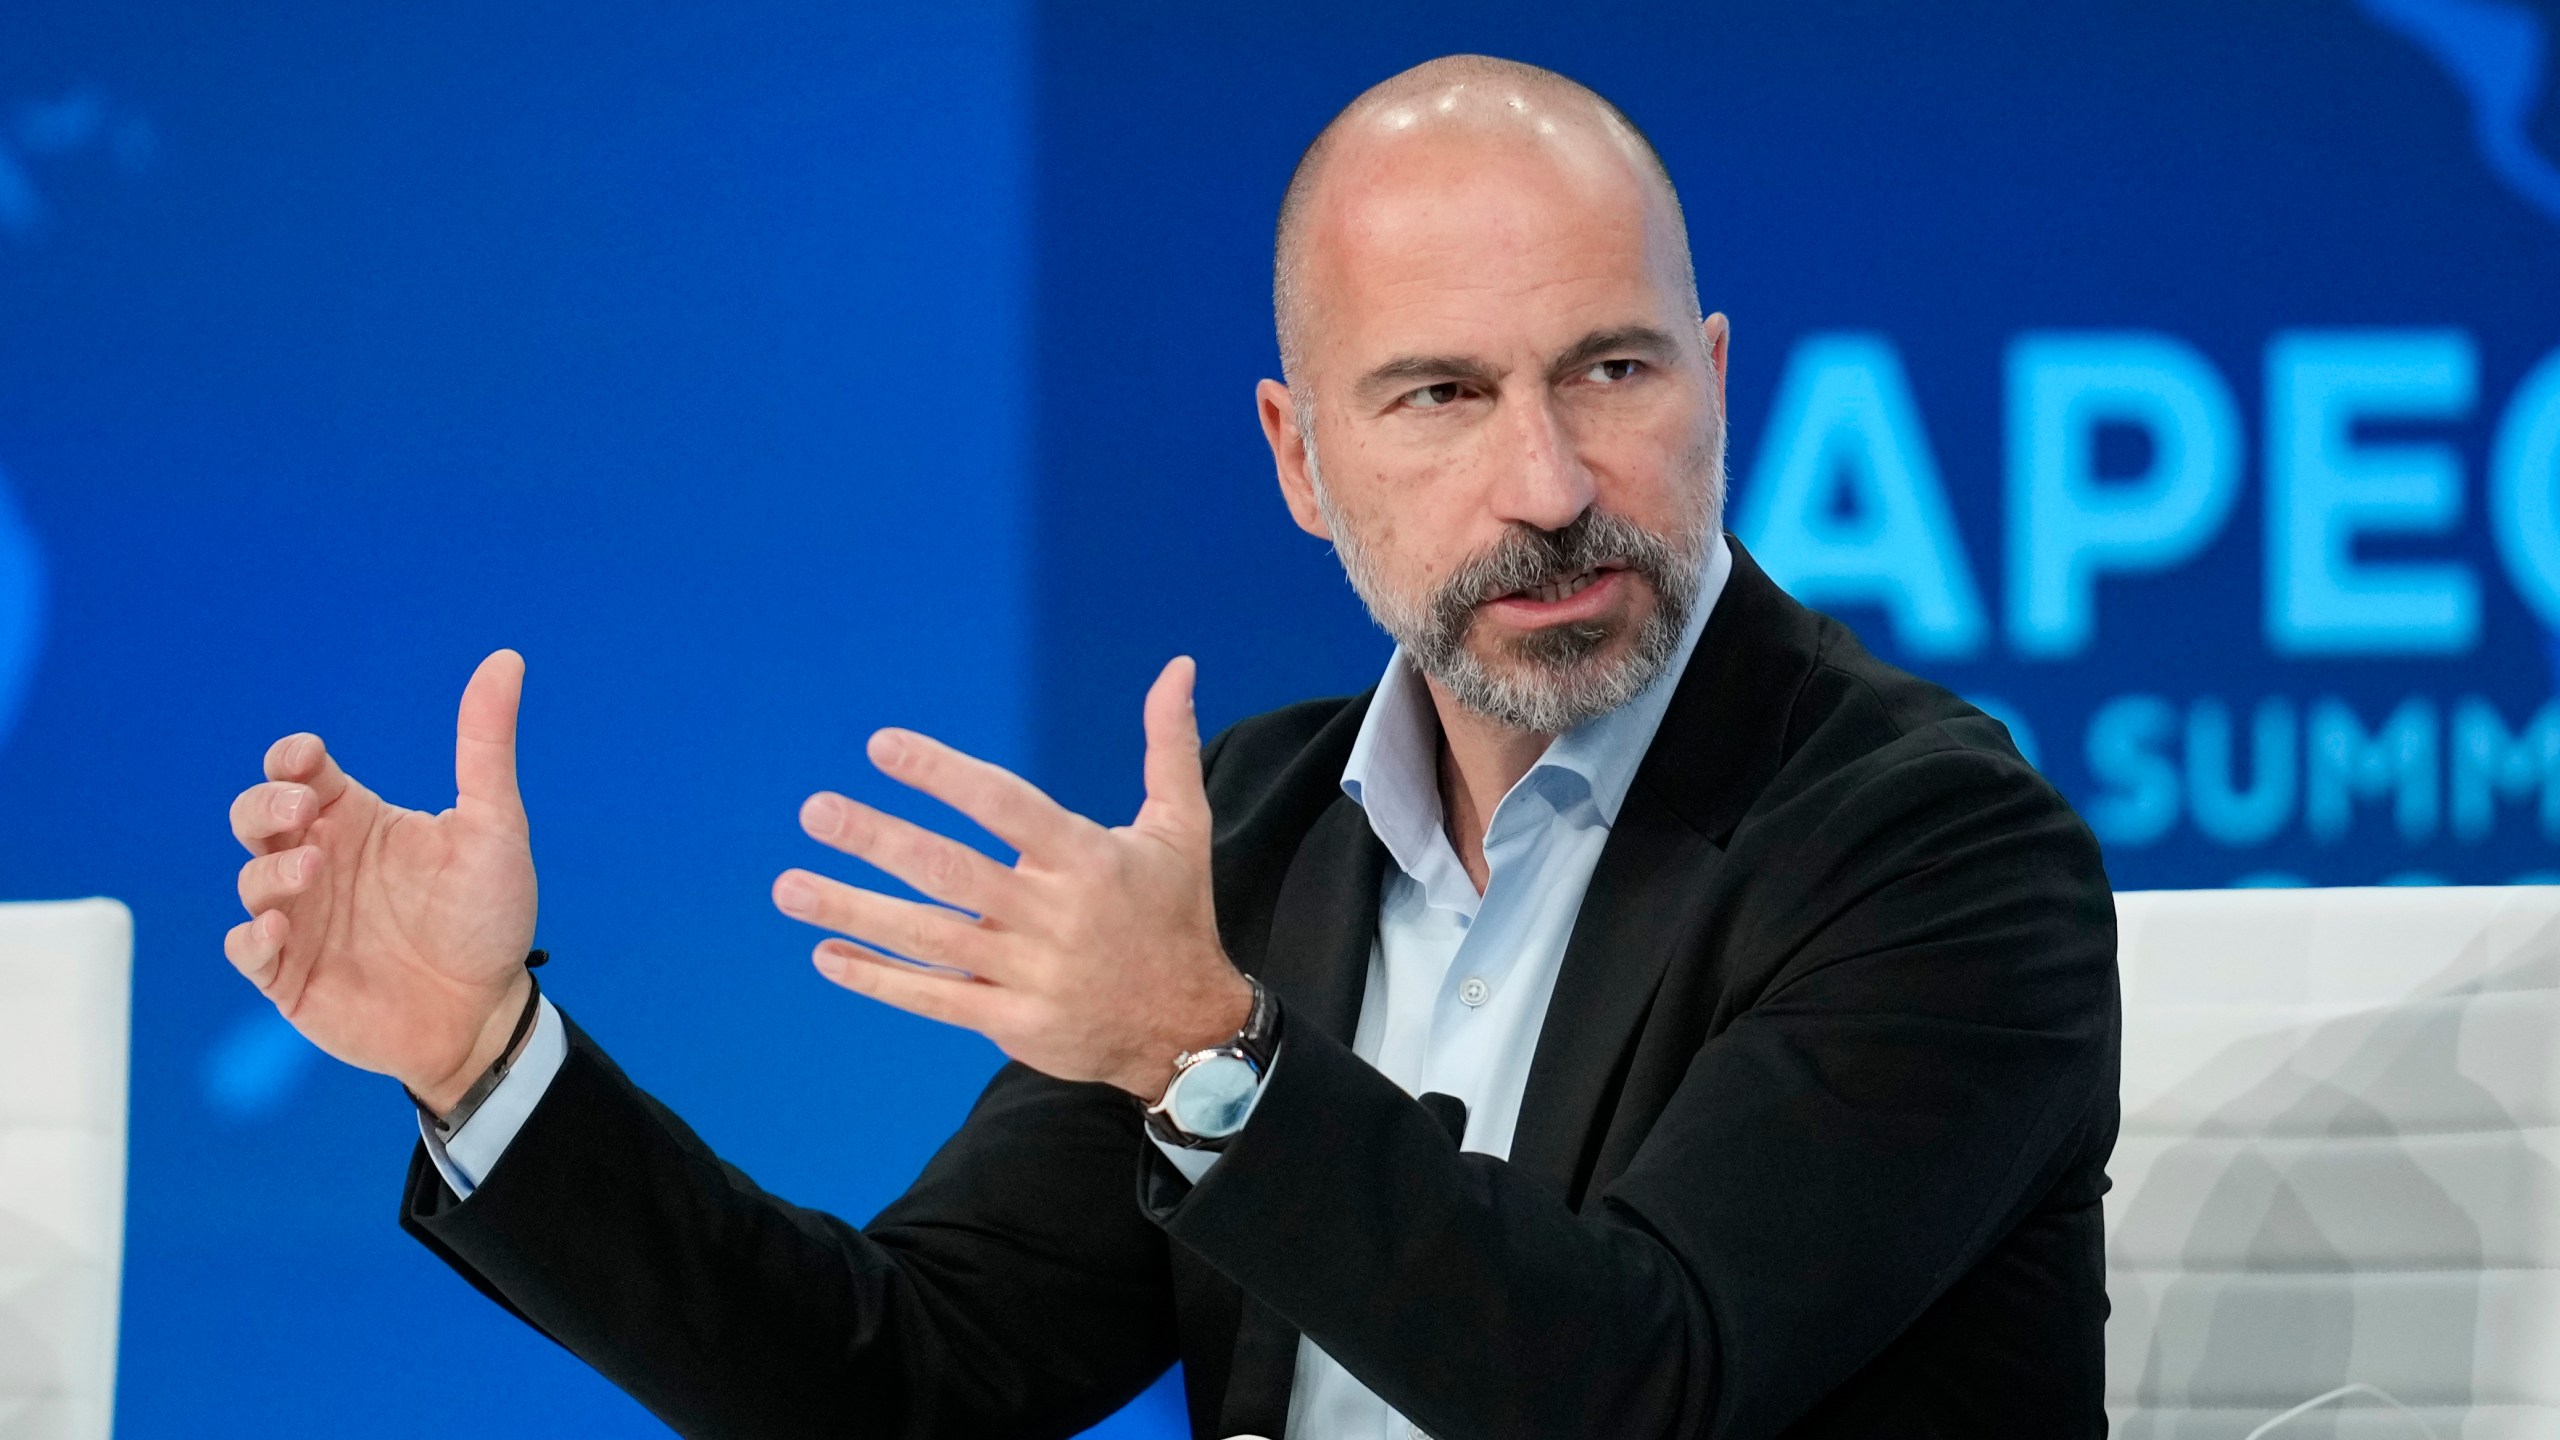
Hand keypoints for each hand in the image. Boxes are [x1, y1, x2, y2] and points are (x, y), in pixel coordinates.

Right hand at [224, 650, 540, 1112]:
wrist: (489, 1014)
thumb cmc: (492, 917)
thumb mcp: (495, 825)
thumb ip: (486, 746)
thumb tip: (507, 658)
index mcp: (359, 820)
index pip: (300, 770)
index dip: (291, 758)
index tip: (309, 763)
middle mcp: (323, 862)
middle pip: (255, 814)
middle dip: (263, 804)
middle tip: (300, 808)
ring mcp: (303, 920)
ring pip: (249, 878)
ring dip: (270, 869)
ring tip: (312, 870)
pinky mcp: (289, 975)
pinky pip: (244, 950)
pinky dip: (253, 937)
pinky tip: (282, 931)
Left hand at [774, 656, 1249, 1098]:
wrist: (1188, 1028)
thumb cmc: (1174, 914)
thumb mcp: (1181, 829)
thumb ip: (1168, 746)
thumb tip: (1178, 666)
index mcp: (1088, 858)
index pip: (1005, 806)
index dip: (943, 774)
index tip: (881, 747)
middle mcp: (1054, 914)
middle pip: (950, 871)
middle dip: (877, 839)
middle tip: (815, 810)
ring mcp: (1030, 973)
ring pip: (928, 937)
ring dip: (853, 909)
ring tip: (788, 885)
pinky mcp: (1013, 1022)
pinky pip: (934, 998)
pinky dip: (878, 978)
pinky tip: (826, 953)